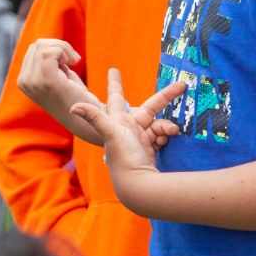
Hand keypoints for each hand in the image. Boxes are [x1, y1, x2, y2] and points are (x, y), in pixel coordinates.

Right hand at [18, 38, 104, 144]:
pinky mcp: (47, 81)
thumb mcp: (58, 75)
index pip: (34, 48)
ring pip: (44, 46)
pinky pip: (52, 51)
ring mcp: (33, 82)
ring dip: (64, 49)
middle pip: (39, 44)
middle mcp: (23, 82)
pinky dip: (66, 52)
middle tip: (73, 61)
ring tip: (73, 62)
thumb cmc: (76, 96)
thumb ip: (48, 60)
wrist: (89, 119)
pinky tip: (74, 63)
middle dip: (60, 47)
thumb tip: (42, 42)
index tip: (67, 62)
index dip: (54, 49)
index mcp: (23, 80)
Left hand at [71, 68, 182, 198]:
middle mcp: (128, 129)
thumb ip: (95, 118)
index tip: (114, 69)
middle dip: (166, 97)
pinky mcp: (151, 150)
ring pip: (160, 125)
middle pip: (150, 107)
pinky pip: (162, 137)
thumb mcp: (111, 134)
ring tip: (171, 133)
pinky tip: (167, 142)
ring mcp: (141, 139)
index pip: (115, 98)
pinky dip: (167, 137)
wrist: (138, 186)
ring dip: (167, 127)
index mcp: (117, 122)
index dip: (115, 84)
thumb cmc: (122, 158)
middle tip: (182, 85)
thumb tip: (72, 106)